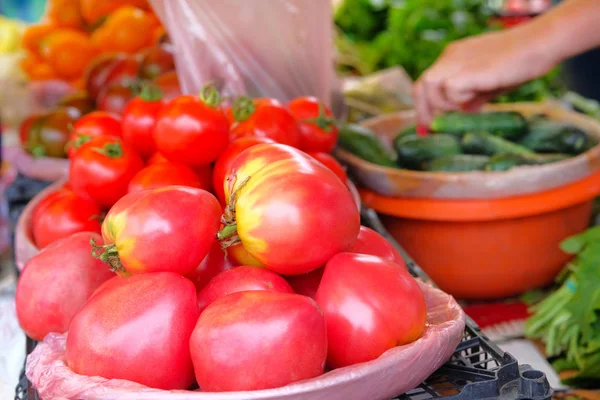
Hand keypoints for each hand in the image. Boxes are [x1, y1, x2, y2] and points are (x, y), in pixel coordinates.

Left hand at [413, 27, 556, 125]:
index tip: (428, 127)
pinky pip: (449, 89)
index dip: (424, 106)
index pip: (426, 83)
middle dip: (424, 111)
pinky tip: (474, 101)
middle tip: (433, 130)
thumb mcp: (489, 83)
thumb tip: (464, 113)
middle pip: (421, 86)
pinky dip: (457, 101)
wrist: (539, 45)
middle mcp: (450, 57)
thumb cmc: (520, 63)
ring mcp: (457, 61)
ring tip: (464, 110)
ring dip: (442, 105)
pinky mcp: (468, 70)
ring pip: (429, 87)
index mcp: (453, 57)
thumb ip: (473, 96)